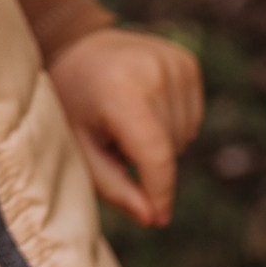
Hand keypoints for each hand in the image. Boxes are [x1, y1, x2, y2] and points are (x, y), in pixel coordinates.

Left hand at [49, 27, 203, 227]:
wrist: (77, 47)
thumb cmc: (72, 103)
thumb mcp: (78, 148)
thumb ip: (114, 187)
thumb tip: (153, 218)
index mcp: (121, 90)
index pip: (155, 154)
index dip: (160, 192)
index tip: (159, 219)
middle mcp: (155, 71)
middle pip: (170, 149)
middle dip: (146, 160)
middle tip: (112, 139)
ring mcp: (175, 63)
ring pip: (185, 137)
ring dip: (160, 142)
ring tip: (126, 120)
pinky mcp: (188, 62)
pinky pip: (193, 118)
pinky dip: (172, 124)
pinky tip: (144, 107)